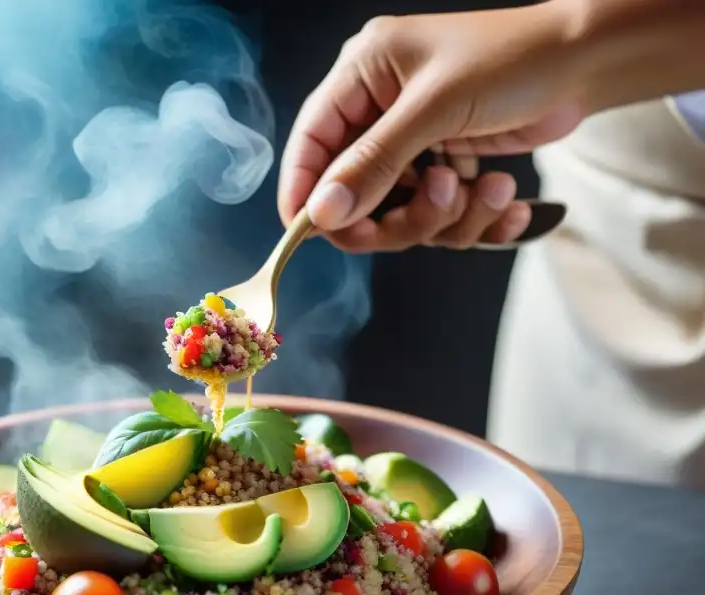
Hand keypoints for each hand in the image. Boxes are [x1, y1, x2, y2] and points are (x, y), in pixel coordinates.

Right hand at [278, 1, 588, 252]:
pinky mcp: (446, 164)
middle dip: (398, 213)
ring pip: (399, 212)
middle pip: (353, 191)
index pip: (310, 142)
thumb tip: (321, 213)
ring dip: (447, 217)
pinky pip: (438, 216)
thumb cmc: (514, 60)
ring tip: (492, 188)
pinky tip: (507, 201)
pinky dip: (473, 220)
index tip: (310, 233)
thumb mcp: (435, 109)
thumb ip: (372, 163)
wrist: (589, 61)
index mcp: (362, 76)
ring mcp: (413, 141)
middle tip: (440, 202)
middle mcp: (379, 110)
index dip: (305, 192)